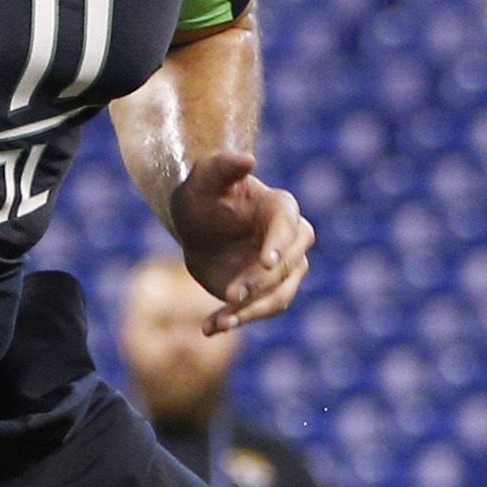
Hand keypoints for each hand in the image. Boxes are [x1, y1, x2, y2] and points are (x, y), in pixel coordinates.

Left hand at [170, 151, 311, 333]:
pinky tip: (211, 327)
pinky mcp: (266, 292)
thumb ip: (223, 166)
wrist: (196, 226)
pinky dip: (237, 320)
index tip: (266, 262)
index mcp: (281, 209)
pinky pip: (260, 311)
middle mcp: (290, 241)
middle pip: (288, 267)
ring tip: (221, 320)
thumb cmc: (204, 195)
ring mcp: (283, 270)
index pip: (288, 227)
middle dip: (262, 283)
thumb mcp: (204, 178)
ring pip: (279, 296)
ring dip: (252, 311)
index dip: (278, 244)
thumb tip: (248, 159)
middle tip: (232, 295)